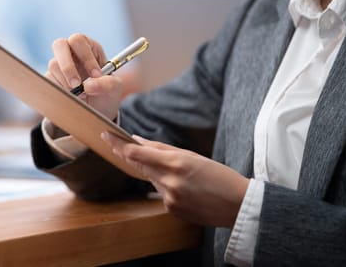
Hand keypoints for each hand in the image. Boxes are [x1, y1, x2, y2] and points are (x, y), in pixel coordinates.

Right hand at [47, 33, 122, 119]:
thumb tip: (88, 85)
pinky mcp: (52, 79)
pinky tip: (72, 98)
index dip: (86, 57)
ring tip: (82, 96)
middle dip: (68, 66)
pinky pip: (49, 81)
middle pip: (59, 45)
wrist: (97, 111)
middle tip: (76, 85)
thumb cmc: (107, 93)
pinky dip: (61, 91)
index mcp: (89, 47)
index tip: (96, 75)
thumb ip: (107, 84)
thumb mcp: (114, 88)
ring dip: (66, 83)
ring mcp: (60, 65)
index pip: (80, 41)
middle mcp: (72, 52)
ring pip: (53, 65)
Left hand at [101, 132, 248, 227]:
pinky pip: (161, 193)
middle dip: (129, 155)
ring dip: (156, 172)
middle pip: (139, 165)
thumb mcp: (192, 156)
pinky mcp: (171, 210)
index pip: (137, 153)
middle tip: (116, 143)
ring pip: (151, 179)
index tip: (106, 136)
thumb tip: (137, 140)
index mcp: (176, 163)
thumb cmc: (219, 176)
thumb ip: (162, 149)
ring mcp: (169, 199)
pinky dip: (166, 186)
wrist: (239, 206)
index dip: (118, 144)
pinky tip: (185, 187)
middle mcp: (169, 182)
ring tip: (180, 172)